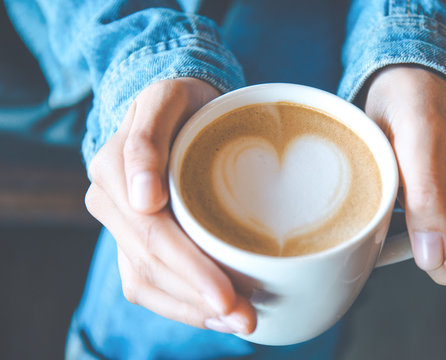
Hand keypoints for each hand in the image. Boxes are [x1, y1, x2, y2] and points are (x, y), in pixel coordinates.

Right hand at [85, 78, 256, 333]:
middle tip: (246, 318)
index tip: (226, 294)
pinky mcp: (131, 241)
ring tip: (238, 322)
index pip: (153, 230)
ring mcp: (119, 226)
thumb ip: (147, 140)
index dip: (189, 266)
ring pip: (146, 281)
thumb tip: (143, 200)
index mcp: (114, 168)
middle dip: (198, 294)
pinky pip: (147, 283)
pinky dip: (181, 305)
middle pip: (152, 262)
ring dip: (191, 309)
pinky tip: (213, 315)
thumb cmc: (179, 102)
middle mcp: (109, 202)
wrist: (169, 109)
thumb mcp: (167, 100)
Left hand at [362, 66, 445, 284]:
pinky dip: (420, 229)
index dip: (425, 217)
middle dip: (427, 226)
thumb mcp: (415, 138)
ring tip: (415, 186)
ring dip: (421, 226)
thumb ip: (426, 197)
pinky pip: (443, 248)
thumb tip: (435, 258)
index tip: (409, 178)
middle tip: (412, 183)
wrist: (403, 90)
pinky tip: (417, 197)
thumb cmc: (413, 100)